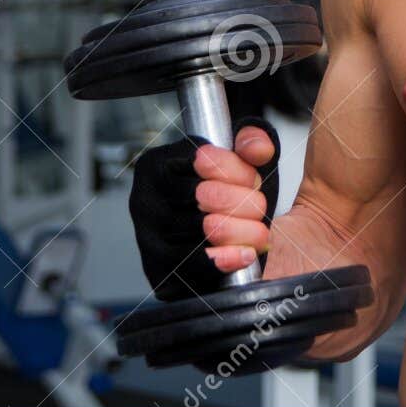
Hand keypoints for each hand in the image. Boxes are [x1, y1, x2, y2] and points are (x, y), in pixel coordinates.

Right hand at [128, 116, 279, 299]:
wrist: (204, 250)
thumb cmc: (219, 201)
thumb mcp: (235, 163)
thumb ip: (252, 142)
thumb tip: (257, 148)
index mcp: (161, 162)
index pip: (207, 160)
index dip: (240, 173)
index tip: (253, 182)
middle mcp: (146, 194)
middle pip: (206, 195)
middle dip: (245, 204)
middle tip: (259, 210)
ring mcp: (147, 231)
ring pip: (205, 228)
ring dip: (243, 232)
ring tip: (258, 233)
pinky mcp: (155, 264)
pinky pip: (193, 261)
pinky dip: (225, 258)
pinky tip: (244, 255)